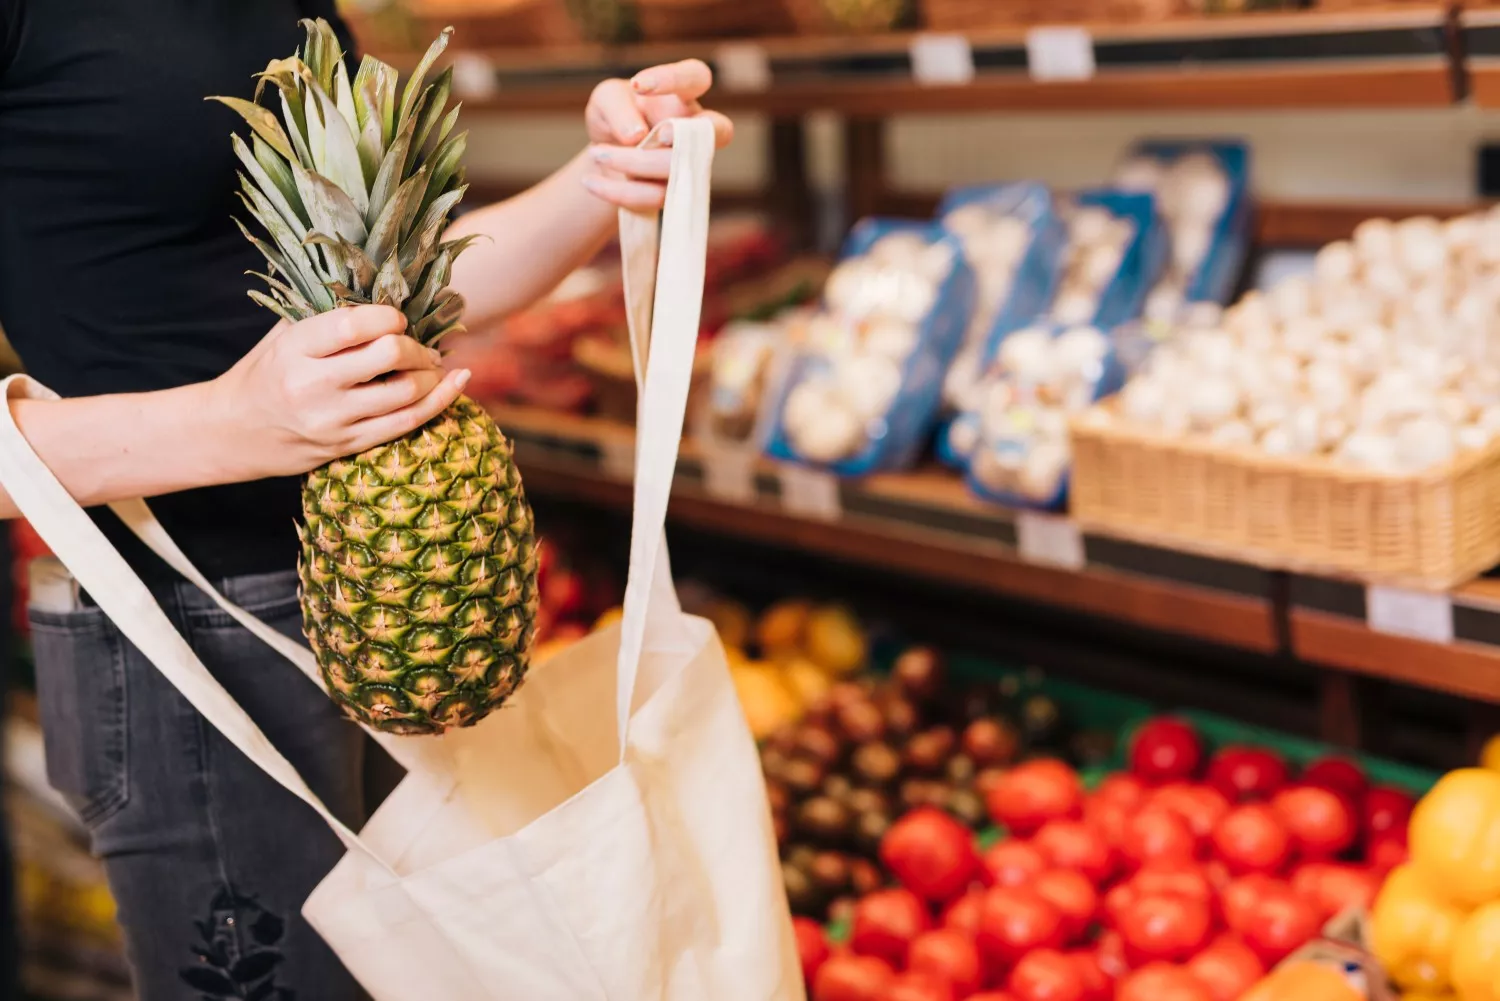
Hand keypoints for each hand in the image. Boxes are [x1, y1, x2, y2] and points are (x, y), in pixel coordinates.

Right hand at [213, 305, 469, 476]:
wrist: (232, 432)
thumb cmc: (265, 373)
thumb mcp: (282, 335)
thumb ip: (324, 314)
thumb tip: (380, 282)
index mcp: (294, 349)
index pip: (353, 325)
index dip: (387, 316)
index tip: (396, 318)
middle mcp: (313, 386)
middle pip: (387, 356)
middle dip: (415, 345)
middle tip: (419, 344)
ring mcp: (333, 420)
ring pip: (405, 392)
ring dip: (431, 373)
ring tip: (433, 363)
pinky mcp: (349, 445)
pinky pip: (408, 423)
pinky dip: (441, 400)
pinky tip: (457, 382)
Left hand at [582, 59, 733, 209]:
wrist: (606, 158)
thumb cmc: (615, 117)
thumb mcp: (606, 101)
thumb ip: (618, 107)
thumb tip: (637, 136)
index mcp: (682, 96)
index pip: (696, 77)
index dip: (676, 79)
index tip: (639, 86)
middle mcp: (696, 130)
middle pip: (718, 130)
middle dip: (686, 134)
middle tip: (658, 134)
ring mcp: (690, 165)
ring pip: (677, 168)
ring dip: (632, 163)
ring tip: (597, 154)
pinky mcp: (675, 196)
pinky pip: (655, 198)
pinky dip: (619, 191)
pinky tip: (592, 182)